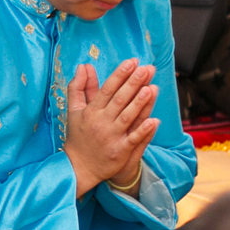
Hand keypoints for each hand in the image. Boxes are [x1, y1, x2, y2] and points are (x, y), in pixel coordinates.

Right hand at [62, 59, 158, 195]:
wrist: (79, 167)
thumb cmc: (79, 135)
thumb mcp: (74, 110)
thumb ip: (78, 87)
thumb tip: (84, 66)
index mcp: (91, 111)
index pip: (107, 89)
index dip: (120, 75)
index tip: (132, 62)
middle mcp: (101, 123)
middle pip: (120, 100)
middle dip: (133, 83)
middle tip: (146, 68)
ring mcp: (111, 137)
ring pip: (128, 117)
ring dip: (140, 103)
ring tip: (151, 88)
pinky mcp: (120, 151)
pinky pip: (134, 139)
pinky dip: (144, 130)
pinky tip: (154, 120)